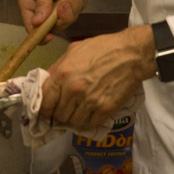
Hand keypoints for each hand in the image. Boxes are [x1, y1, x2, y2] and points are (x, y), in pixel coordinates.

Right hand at [18, 0, 91, 38]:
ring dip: (74, 0)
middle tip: (65, 2)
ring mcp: (58, 9)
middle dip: (63, 14)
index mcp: (29, 2)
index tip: (48, 36)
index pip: (31, 25)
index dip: (39, 33)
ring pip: (69, 18)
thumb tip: (37, 21)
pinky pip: (80, 9)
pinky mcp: (72, 7)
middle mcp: (42, 9)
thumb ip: (41, 1)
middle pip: (52, 26)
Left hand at [39, 25, 153, 130]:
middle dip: (59, 115)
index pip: (44, 102)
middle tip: (63, 112)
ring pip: (73, 122)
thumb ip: (58, 67)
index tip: (46, 111)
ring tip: (76, 114)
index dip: (43, 109)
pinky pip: (89, 125)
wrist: (130, 54)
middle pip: (58, 115)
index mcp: (63, 73)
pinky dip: (87, 123)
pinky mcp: (105, 109)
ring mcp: (89, 101)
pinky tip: (89, 116)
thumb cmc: (102, 48)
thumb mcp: (73, 50)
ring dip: (73, 120)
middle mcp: (73, 90)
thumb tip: (47, 81)